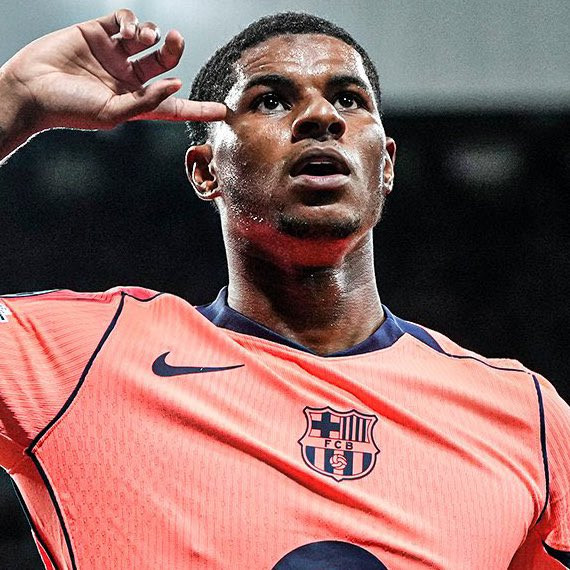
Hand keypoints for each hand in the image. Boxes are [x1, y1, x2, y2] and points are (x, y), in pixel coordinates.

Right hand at [0, 9, 225, 133]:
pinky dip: (131, 20)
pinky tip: (127, 28)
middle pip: (164, 62)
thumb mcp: (113, 113)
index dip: (198, 108)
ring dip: (152, 33)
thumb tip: (176, 84)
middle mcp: (128, 79)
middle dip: (175, 50)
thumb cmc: (70, 109)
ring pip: (147, 38)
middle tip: (176, 40)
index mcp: (136, 103)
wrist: (31, 88)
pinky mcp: (97, 32)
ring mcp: (114, 55)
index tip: (222, 111)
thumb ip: (146, 102)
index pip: (174, 106)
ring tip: (142, 37)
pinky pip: (124, 19)